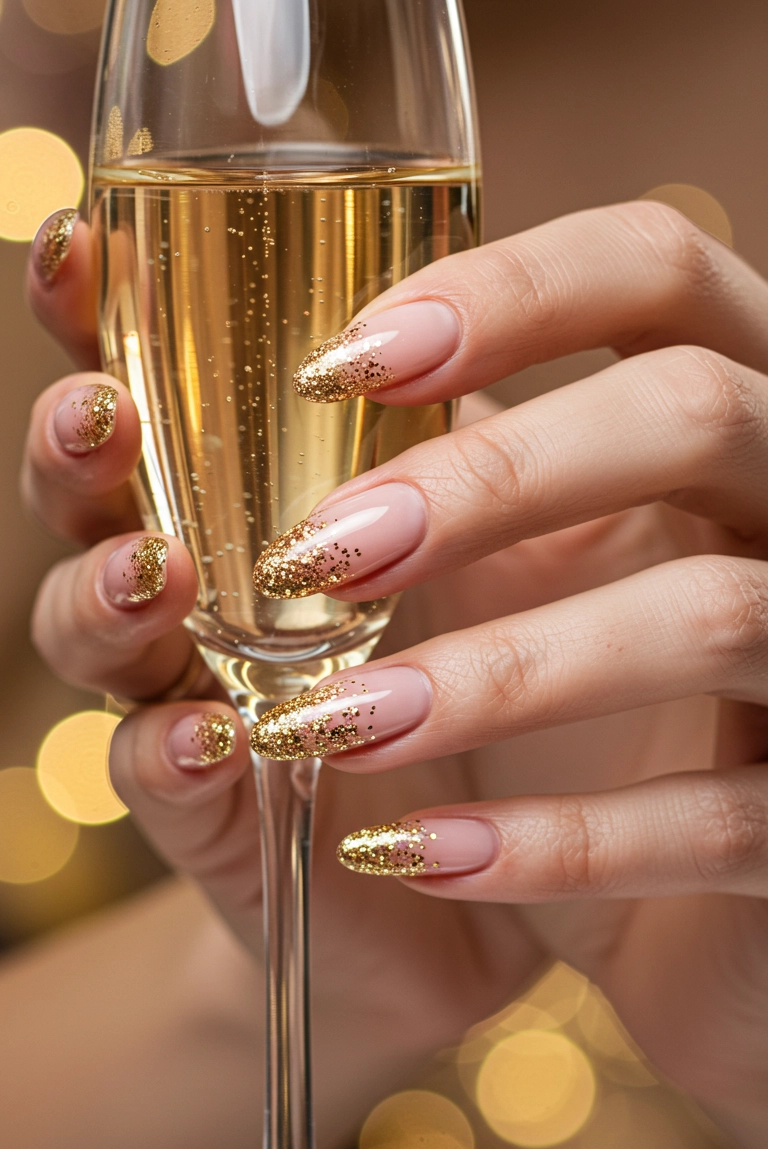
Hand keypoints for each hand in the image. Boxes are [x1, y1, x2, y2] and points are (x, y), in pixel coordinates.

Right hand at [24, 213, 539, 1113]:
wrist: (503, 852)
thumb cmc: (488, 668)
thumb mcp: (487, 534)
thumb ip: (447, 438)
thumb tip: (464, 304)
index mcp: (245, 498)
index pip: (149, 390)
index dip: (98, 319)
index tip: (80, 248)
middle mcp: (195, 588)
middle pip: (88, 504)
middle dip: (75, 452)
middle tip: (101, 415)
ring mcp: (187, 699)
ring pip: (91, 638)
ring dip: (106, 597)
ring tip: (154, 573)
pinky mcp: (213, 818)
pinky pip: (159, 778)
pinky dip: (172, 753)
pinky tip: (213, 733)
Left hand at [248, 201, 767, 1148]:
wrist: (676, 908)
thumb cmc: (594, 713)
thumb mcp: (541, 567)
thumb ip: (468, 472)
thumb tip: (296, 403)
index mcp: (729, 411)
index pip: (657, 268)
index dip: (509, 289)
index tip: (340, 365)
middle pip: (694, 412)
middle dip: (494, 476)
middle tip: (324, 554)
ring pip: (712, 616)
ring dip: (501, 673)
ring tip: (333, 723)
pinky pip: (718, 822)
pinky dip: (557, 844)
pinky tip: (418, 855)